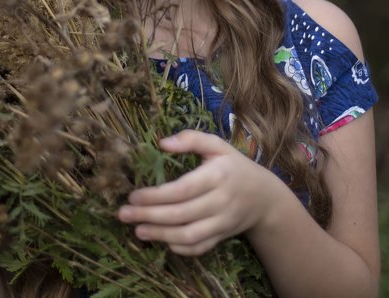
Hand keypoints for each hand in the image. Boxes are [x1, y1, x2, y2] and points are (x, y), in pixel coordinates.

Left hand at [117, 130, 279, 255]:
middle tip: (124, 214)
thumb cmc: (234, 167)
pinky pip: (199, 248)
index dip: (155, 195)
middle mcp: (220, 202)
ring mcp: (222, 223)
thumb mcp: (218, 146)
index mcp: (217, 176)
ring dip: (160, 235)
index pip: (182, 190)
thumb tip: (162, 143)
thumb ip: (191, 139)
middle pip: (180, 214)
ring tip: (137, 230)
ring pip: (188, 236)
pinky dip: (179, 248)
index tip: (133, 195)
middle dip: (149, 216)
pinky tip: (161, 240)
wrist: (265, 197)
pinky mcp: (222, 237)